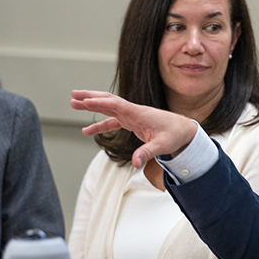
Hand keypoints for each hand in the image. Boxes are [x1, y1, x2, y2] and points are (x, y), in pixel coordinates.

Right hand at [70, 90, 197, 167]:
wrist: (185, 131)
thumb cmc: (176, 134)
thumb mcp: (163, 145)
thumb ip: (148, 152)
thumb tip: (136, 163)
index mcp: (140, 113)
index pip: (117, 105)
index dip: (101, 103)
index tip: (85, 101)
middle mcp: (134, 112)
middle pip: (109, 100)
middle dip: (91, 97)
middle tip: (73, 95)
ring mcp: (132, 116)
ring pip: (109, 108)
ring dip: (92, 106)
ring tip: (74, 104)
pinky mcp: (133, 123)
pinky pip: (113, 122)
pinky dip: (100, 125)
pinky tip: (87, 131)